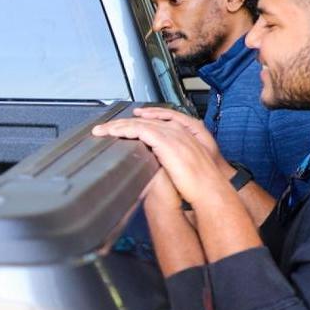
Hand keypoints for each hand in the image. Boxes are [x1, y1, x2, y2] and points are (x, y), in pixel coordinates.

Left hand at [92, 117, 232, 208]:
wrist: (208, 188)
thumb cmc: (197, 184)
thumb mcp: (179, 168)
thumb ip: (165, 162)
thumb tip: (149, 168)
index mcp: (181, 135)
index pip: (153, 123)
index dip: (135, 123)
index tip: (120, 126)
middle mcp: (176, 131)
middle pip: (143, 121)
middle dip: (121, 123)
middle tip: (104, 128)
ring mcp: (172, 134)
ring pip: (138, 123)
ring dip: (117, 126)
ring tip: (101, 130)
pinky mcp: (166, 141)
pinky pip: (140, 130)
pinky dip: (124, 130)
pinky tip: (112, 133)